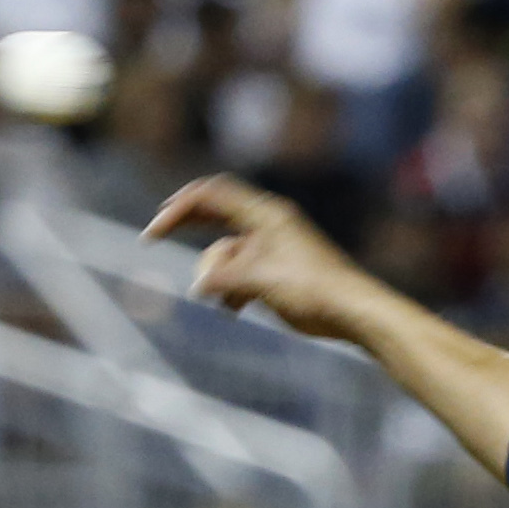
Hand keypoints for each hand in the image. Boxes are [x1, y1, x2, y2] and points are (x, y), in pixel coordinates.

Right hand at [147, 176, 378, 342]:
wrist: (354, 312)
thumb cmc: (313, 290)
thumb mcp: (259, 280)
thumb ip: (223, 277)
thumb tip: (199, 284)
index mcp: (265, 214)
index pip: (212, 195)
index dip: (179, 207)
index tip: (155, 230)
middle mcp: (268, 223)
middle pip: (216, 213)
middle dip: (187, 226)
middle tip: (154, 235)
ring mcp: (274, 246)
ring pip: (228, 250)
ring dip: (216, 273)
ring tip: (222, 299)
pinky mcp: (279, 270)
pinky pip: (243, 271)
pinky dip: (232, 287)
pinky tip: (233, 308)